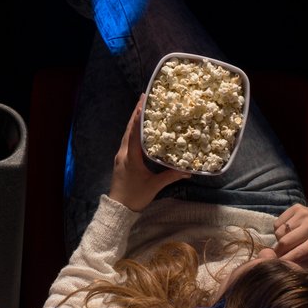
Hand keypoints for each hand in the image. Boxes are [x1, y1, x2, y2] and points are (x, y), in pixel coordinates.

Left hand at [110, 95, 186, 211]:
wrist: (118, 209)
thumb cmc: (135, 196)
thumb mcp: (155, 185)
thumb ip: (171, 176)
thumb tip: (188, 171)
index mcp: (130, 156)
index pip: (134, 132)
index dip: (139, 116)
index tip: (143, 102)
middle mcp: (124, 153)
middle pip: (129, 129)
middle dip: (136, 113)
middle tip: (143, 98)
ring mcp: (121, 156)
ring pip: (127, 134)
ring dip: (134, 121)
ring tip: (142, 108)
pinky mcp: (122, 160)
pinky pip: (128, 141)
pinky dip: (134, 131)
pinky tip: (140, 129)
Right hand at [272, 203, 307, 267]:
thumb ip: (302, 264)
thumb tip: (283, 266)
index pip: (297, 253)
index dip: (284, 261)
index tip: (277, 265)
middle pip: (285, 242)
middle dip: (278, 251)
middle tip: (278, 255)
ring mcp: (304, 214)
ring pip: (279, 232)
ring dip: (280, 240)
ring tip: (288, 242)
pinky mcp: (296, 207)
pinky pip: (278, 223)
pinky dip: (279, 230)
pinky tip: (288, 232)